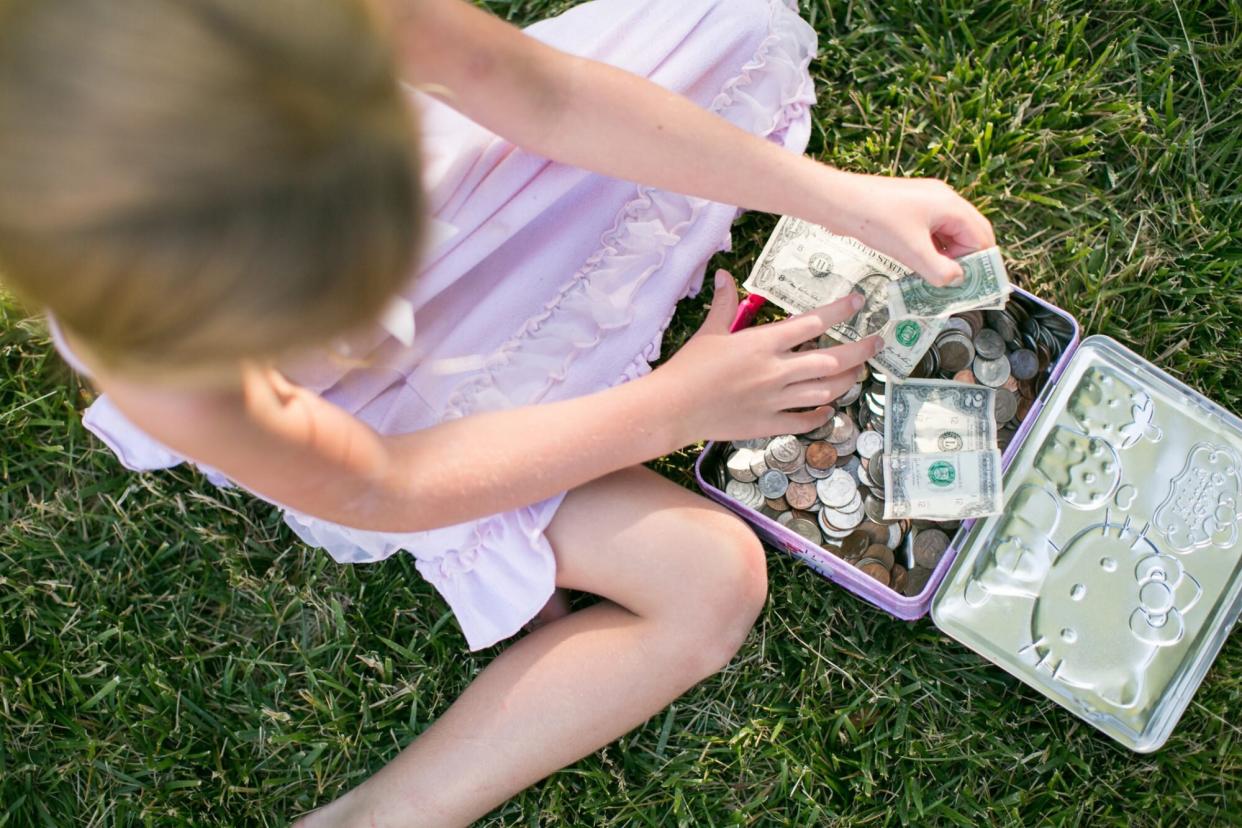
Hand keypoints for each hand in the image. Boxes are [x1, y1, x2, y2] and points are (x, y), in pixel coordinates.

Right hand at [656, 270, 881, 442]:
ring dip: (846, 381)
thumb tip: (724, 274)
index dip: (840, 310)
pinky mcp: (768, 424)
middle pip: (831, 360)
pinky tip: (828, 407)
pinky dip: (821, 414)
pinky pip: (805, 421)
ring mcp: (775, 400)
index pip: (813, 323)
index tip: (859, 302)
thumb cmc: (688, 368)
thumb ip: (724, 304)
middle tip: (876, 342)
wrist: (672, 408)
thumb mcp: (709, 332)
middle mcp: (776, 371)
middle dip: (860, 350)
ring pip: (825, 391)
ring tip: (857, 372)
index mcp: (763, 343)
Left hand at [828, 172, 995, 286]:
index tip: (968, 287)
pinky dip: (931, 249)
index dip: (978, 264)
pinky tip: (920, 266)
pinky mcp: (910, 209)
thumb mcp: (911, 251)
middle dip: (965, 260)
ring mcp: (926, 202)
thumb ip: (939, 270)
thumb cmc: (875, 219)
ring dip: (946, 256)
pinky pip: (931, 231)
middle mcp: (943, 200)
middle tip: (956, 286)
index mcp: (950, 205)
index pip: (981, 237)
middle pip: (969, 234)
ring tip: (937, 280)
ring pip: (948, 234)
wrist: (839, 202)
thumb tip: (957, 280)